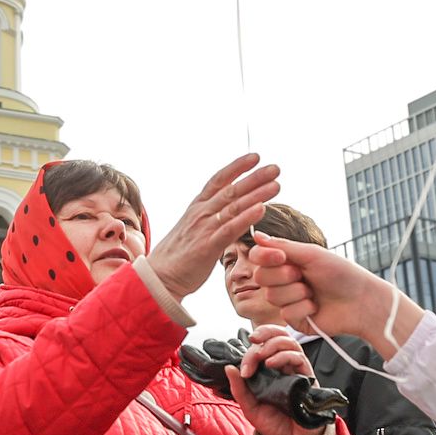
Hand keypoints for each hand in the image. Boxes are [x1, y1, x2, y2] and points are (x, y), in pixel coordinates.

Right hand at [147, 155, 282, 298]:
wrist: (159, 278)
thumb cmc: (178, 256)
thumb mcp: (193, 228)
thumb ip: (209, 217)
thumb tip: (227, 210)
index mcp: (197, 207)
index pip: (219, 180)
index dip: (237, 167)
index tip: (255, 156)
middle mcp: (201, 213)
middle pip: (231, 190)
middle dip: (255, 177)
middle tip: (275, 168)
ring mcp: (204, 228)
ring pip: (233, 206)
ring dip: (257, 194)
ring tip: (276, 185)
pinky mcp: (207, 246)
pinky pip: (229, 229)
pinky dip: (246, 217)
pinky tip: (262, 208)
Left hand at [227, 324, 322, 434]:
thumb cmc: (273, 424)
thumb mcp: (249, 407)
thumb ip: (239, 388)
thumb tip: (229, 367)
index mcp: (268, 370)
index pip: (262, 346)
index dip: (251, 350)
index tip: (244, 369)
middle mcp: (283, 367)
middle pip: (278, 335)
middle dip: (264, 334)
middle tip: (253, 344)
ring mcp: (295, 370)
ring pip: (289, 342)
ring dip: (273, 344)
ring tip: (262, 357)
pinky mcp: (307, 378)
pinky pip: (299, 358)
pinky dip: (284, 356)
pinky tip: (273, 364)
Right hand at [247, 235, 422, 359]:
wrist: (361, 301)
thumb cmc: (341, 273)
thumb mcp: (312, 254)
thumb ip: (282, 245)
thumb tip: (257, 235)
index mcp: (287, 262)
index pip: (258, 257)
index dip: (264, 257)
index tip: (281, 257)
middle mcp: (284, 280)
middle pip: (260, 277)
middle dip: (282, 276)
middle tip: (302, 275)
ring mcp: (288, 301)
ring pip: (271, 297)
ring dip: (296, 292)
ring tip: (313, 292)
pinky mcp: (294, 320)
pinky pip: (285, 313)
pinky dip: (302, 308)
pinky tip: (316, 306)